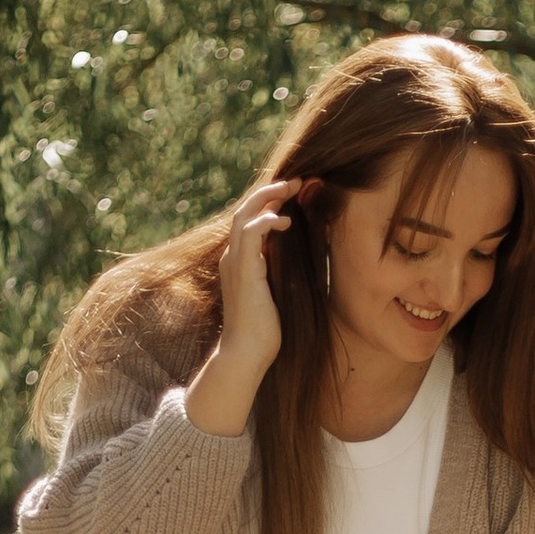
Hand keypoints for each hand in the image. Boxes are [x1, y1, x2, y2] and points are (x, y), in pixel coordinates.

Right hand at [187, 178, 301, 431]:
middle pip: (243, 210)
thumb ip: (282, 271)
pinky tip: (286, 220)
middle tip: (296, 181)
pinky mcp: (242, 270)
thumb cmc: (265, 330)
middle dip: (269, 192)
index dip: (268, 204)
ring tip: (291, 188)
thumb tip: (302, 257)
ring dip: (267, 198)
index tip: (292, 195)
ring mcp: (234, 262)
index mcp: (240, 262)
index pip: (249, 221)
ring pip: (243, 215)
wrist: (248, 353)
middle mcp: (232, 257)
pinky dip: (266, 221)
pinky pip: (250, 233)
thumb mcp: (277, 292)